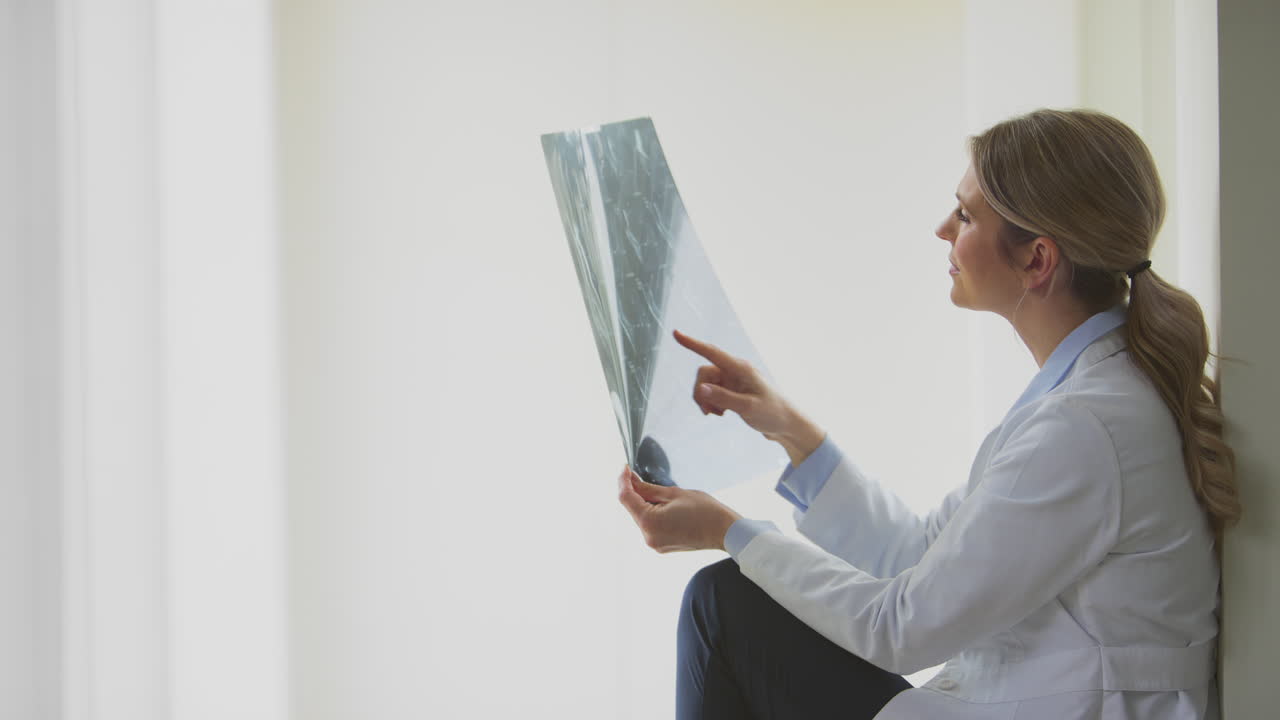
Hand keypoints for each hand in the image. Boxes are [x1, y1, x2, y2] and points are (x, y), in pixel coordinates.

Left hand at [617, 466, 740, 552]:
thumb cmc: (705, 511)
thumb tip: (631, 481)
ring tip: (660, 493)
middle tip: (640, 475)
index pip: (625, 498)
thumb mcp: (673, 493)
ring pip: (641, 517)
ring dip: (644, 503)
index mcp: (649, 522)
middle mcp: (648, 536)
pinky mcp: (661, 546)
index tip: (625, 469)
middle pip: (632, 508)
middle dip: (634, 492)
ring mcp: (655, 544)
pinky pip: (651, 526)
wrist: (725, 532)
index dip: (623, 481)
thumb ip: (648, 488)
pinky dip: (653, 514)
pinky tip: (665, 506)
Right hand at [673, 329, 824, 465]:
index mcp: (741, 368)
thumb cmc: (772, 413)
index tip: (676, 333)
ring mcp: (733, 380)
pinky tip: (721, 413)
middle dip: (700, 392)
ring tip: (717, 415)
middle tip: (707, 412)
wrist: (786, 425)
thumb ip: (723, 397)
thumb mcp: (748, 407)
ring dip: (705, 400)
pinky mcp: (732, 390)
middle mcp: (735, 371)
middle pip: (703, 373)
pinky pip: (711, 392)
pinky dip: (711, 403)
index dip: (692, 344)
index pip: (712, 352)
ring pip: (705, 384)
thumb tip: (700, 388)